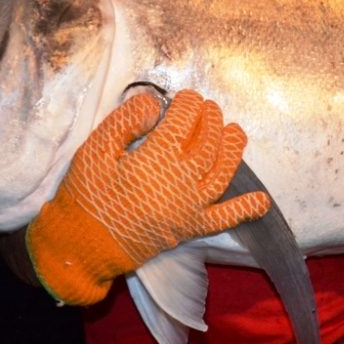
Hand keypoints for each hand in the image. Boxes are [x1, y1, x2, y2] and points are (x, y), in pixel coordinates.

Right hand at [26, 90, 269, 304]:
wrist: (82, 246)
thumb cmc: (86, 194)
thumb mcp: (95, 150)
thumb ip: (126, 122)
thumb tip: (157, 104)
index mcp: (154, 160)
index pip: (183, 122)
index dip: (189, 105)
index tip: (188, 98)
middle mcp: (179, 182)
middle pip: (207, 144)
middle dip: (212, 121)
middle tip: (209, 109)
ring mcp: (188, 208)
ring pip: (222, 174)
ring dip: (233, 151)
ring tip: (235, 132)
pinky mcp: (190, 229)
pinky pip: (224, 219)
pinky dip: (245, 209)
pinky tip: (262, 200)